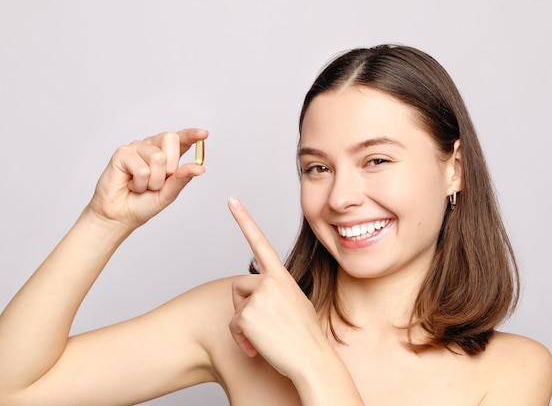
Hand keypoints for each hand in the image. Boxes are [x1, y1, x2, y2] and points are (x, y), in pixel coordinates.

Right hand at [86, 128, 207, 228]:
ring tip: (142, 185)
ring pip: (158, 158)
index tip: (203, 134)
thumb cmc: (144, 203)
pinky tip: (130, 184)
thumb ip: (182, 178)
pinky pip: (141, 168)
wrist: (121, 215)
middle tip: (158, 182)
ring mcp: (137, 148)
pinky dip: (139, 183)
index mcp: (168, 155)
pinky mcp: (123, 153)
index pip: (182, 139)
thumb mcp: (169, 193)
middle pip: (171, 139)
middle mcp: (153, 147)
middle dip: (170, 167)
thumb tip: (199, 168)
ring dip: (153, 181)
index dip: (192, 135)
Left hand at [228, 197, 326, 377]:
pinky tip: (256, 347)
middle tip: (261, 327)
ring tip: (261, 339)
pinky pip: (233, 325)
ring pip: (237, 307)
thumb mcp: (295, 305)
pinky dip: (241, 339)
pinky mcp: (247, 314)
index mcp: (283, 276)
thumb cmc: (305, 336)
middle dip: (243, 307)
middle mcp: (270, 281)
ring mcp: (259, 296)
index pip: (261, 242)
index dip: (245, 219)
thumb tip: (257, 297)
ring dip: (243, 325)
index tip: (232, 200)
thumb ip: (275, 294)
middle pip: (240, 286)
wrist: (311, 358)